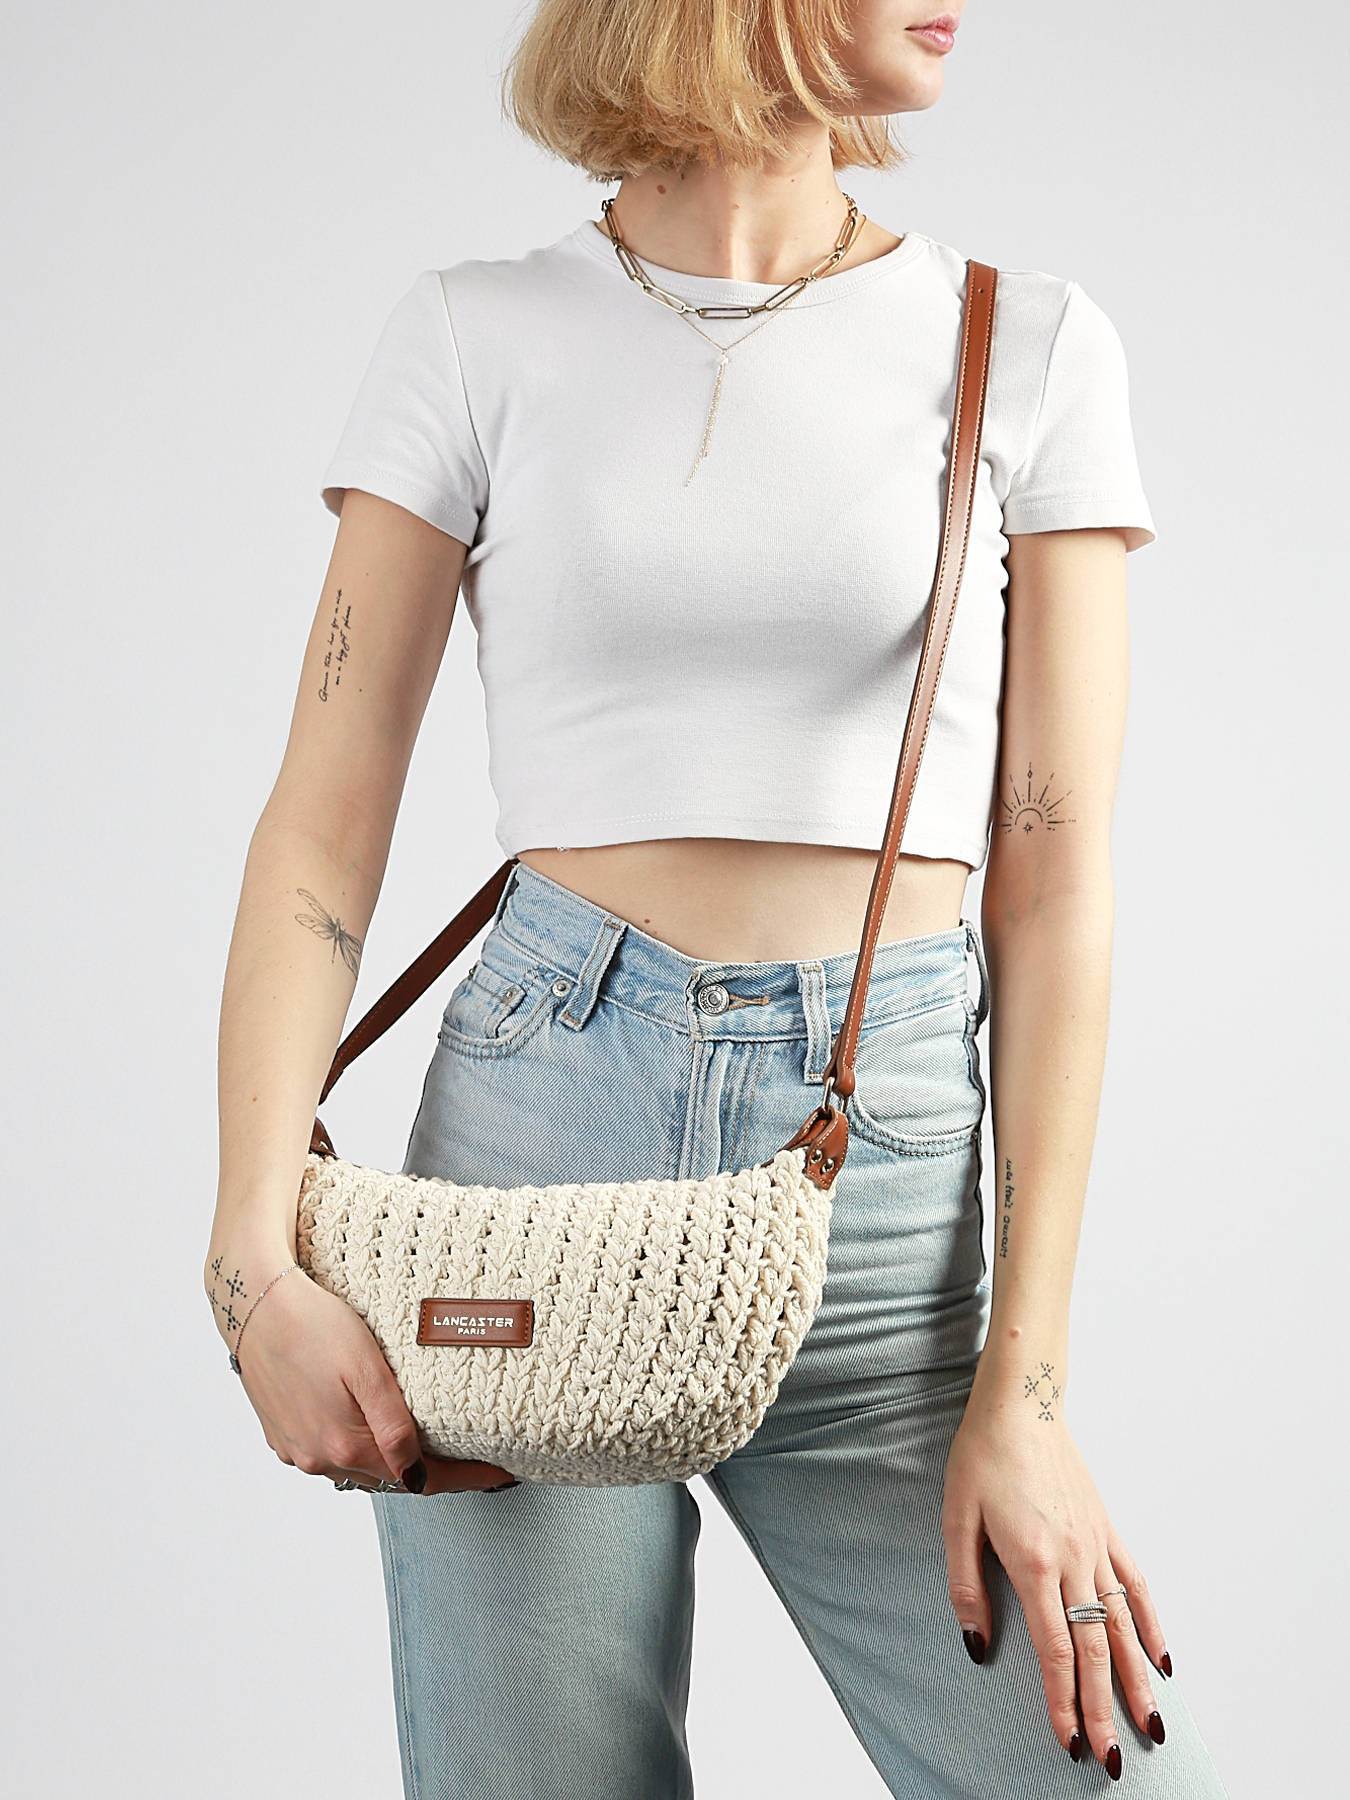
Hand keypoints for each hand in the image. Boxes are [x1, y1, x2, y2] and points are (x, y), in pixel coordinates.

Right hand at [205, 1244, 516, 1494]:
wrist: (253, 1304)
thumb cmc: (314, 1324)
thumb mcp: (367, 1368)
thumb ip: (394, 1427)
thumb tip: (416, 1475)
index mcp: (345, 1445)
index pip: (420, 1479)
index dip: (464, 1477)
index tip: (500, 1471)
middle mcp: (318, 1458)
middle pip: (390, 1478)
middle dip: (431, 1469)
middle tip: (472, 1453)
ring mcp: (297, 1449)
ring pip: (358, 1468)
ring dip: (391, 1461)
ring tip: (427, 1442)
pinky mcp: (281, 1434)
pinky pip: (330, 1453)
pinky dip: (357, 1448)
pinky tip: (369, 1427)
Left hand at [941, 1386, 1169, 1776]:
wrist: (1021, 1400)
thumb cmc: (981, 1454)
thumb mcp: (956, 1517)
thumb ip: (965, 1585)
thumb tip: (976, 1645)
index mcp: (1033, 1561)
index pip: (1054, 1649)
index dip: (1061, 1701)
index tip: (1069, 1743)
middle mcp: (1073, 1560)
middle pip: (1094, 1650)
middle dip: (1103, 1711)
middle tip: (1110, 1761)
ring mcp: (1096, 1545)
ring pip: (1124, 1626)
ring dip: (1137, 1682)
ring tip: (1152, 1728)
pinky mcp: (1108, 1529)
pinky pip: (1136, 1586)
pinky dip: (1153, 1626)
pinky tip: (1164, 1661)